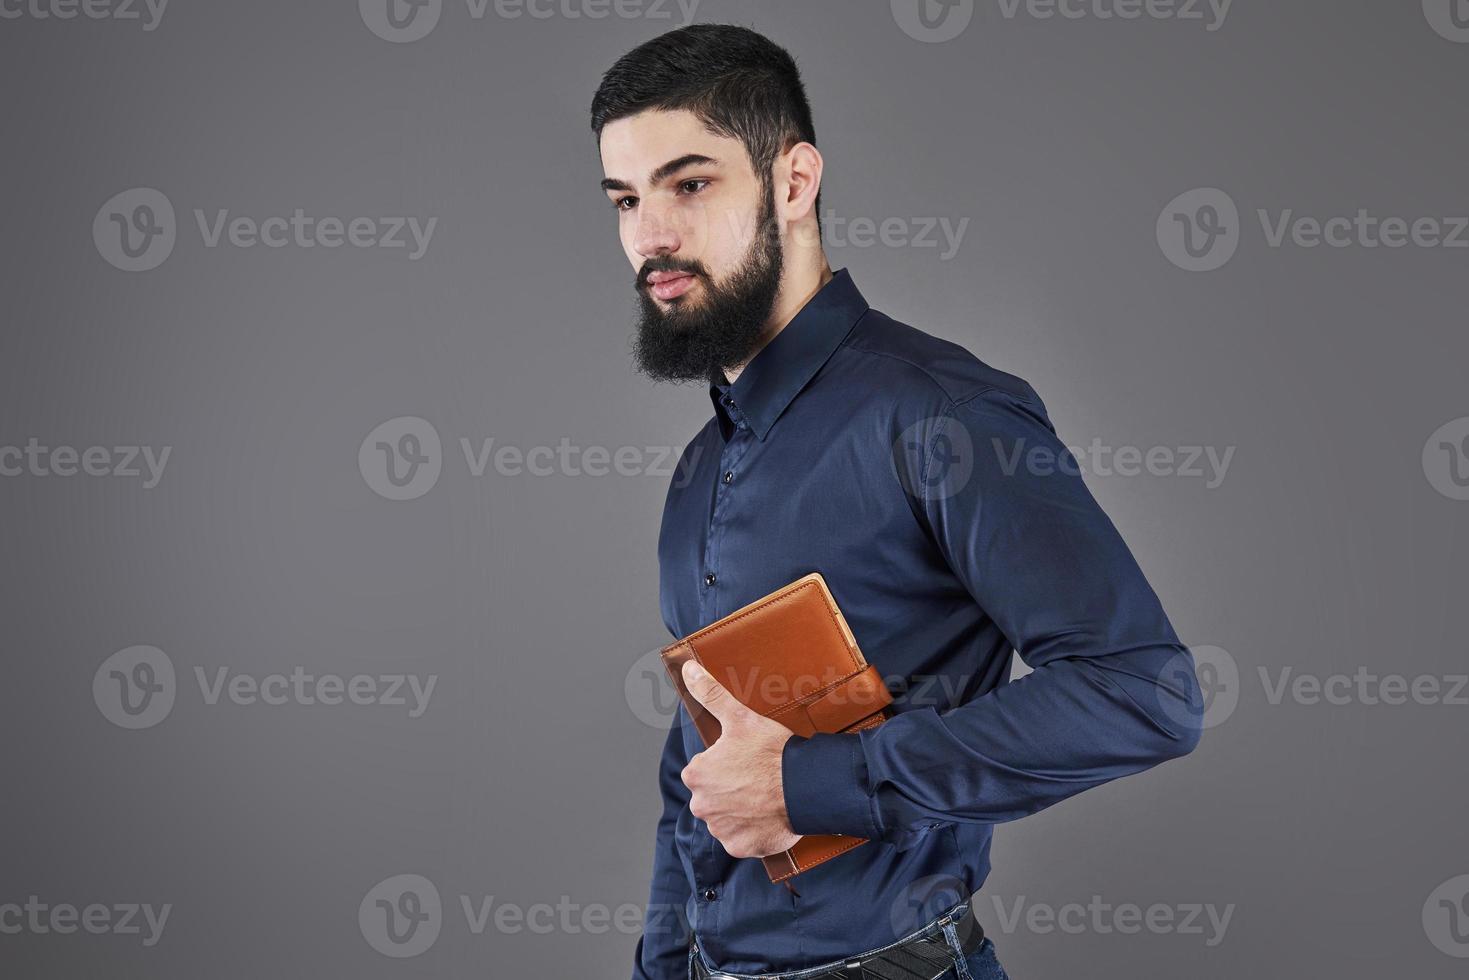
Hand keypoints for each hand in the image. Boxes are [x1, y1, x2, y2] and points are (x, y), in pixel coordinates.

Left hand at [680, 660, 802, 858]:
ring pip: (726, 818)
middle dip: (730, 790)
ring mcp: (721, 829)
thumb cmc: (771, 751)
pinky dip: (752, 831)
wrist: (804, 785)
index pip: (703, 770)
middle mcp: (701, 805)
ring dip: (740, 811)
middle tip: (756, 778)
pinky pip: (742, 839)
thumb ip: (709, 694)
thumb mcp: (738, 717)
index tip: (744, 761)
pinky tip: (767, 816)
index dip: (724, 764)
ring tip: (764, 796)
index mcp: (696, 774)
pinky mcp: (741, 847)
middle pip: (713, 796)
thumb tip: (688, 670)